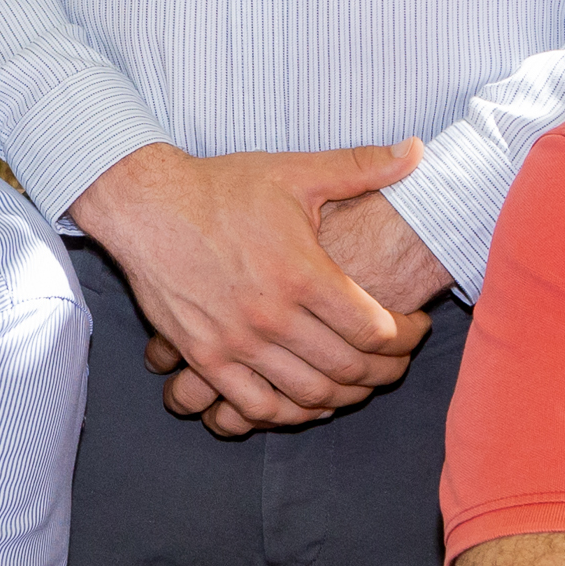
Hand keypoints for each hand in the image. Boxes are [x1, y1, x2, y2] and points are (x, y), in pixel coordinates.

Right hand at [77, 140, 428, 434]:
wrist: (146, 205)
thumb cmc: (223, 188)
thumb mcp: (295, 171)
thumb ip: (362, 166)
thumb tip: (418, 151)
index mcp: (303, 273)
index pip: (376, 330)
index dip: (408, 336)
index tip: (417, 326)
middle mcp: (273, 315)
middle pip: (350, 368)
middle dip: (386, 371)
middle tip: (398, 360)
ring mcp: (236, 343)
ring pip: (309, 395)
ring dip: (344, 395)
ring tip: (360, 381)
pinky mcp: (205, 358)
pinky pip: (257, 407)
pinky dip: (290, 414)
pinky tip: (305, 400)